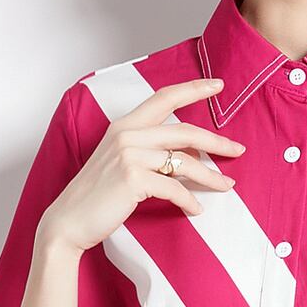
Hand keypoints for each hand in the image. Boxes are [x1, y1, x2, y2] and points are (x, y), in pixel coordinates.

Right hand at [36, 78, 244, 254]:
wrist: (68, 221)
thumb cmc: (97, 194)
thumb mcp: (121, 161)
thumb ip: (149, 149)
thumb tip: (190, 155)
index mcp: (125, 125)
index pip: (165, 97)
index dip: (194, 89)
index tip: (218, 84)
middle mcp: (128, 134)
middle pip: (186, 132)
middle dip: (217, 142)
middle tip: (239, 150)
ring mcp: (130, 155)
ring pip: (185, 163)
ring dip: (211, 177)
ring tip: (227, 187)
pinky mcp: (133, 178)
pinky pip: (175, 188)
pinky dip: (190, 201)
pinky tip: (196, 210)